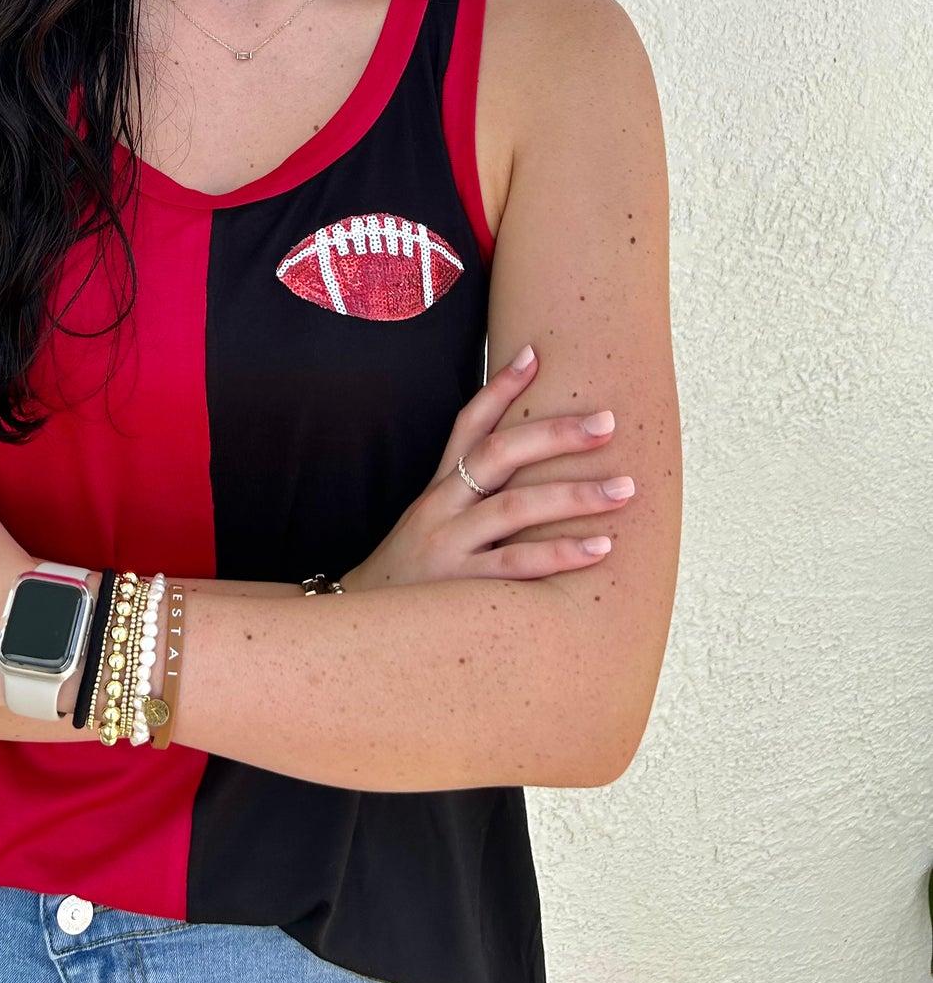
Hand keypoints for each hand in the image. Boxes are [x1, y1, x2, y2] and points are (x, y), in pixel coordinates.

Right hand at [340, 345, 634, 589]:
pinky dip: (560, 555)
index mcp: (437, 490)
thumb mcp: (427, 526)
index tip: (535, 353)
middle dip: (555, 435)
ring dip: (574, 495)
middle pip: (498, 455)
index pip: (467, 425)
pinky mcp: (460, 589)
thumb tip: (520, 472)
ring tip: (625, 488)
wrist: (357, 629)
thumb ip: (467, 498)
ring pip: (515, 508)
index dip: (499, 388)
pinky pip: (517, 566)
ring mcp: (449, 547)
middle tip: (608, 422)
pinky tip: (600, 548)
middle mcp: (441, 509)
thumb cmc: (410, 577)